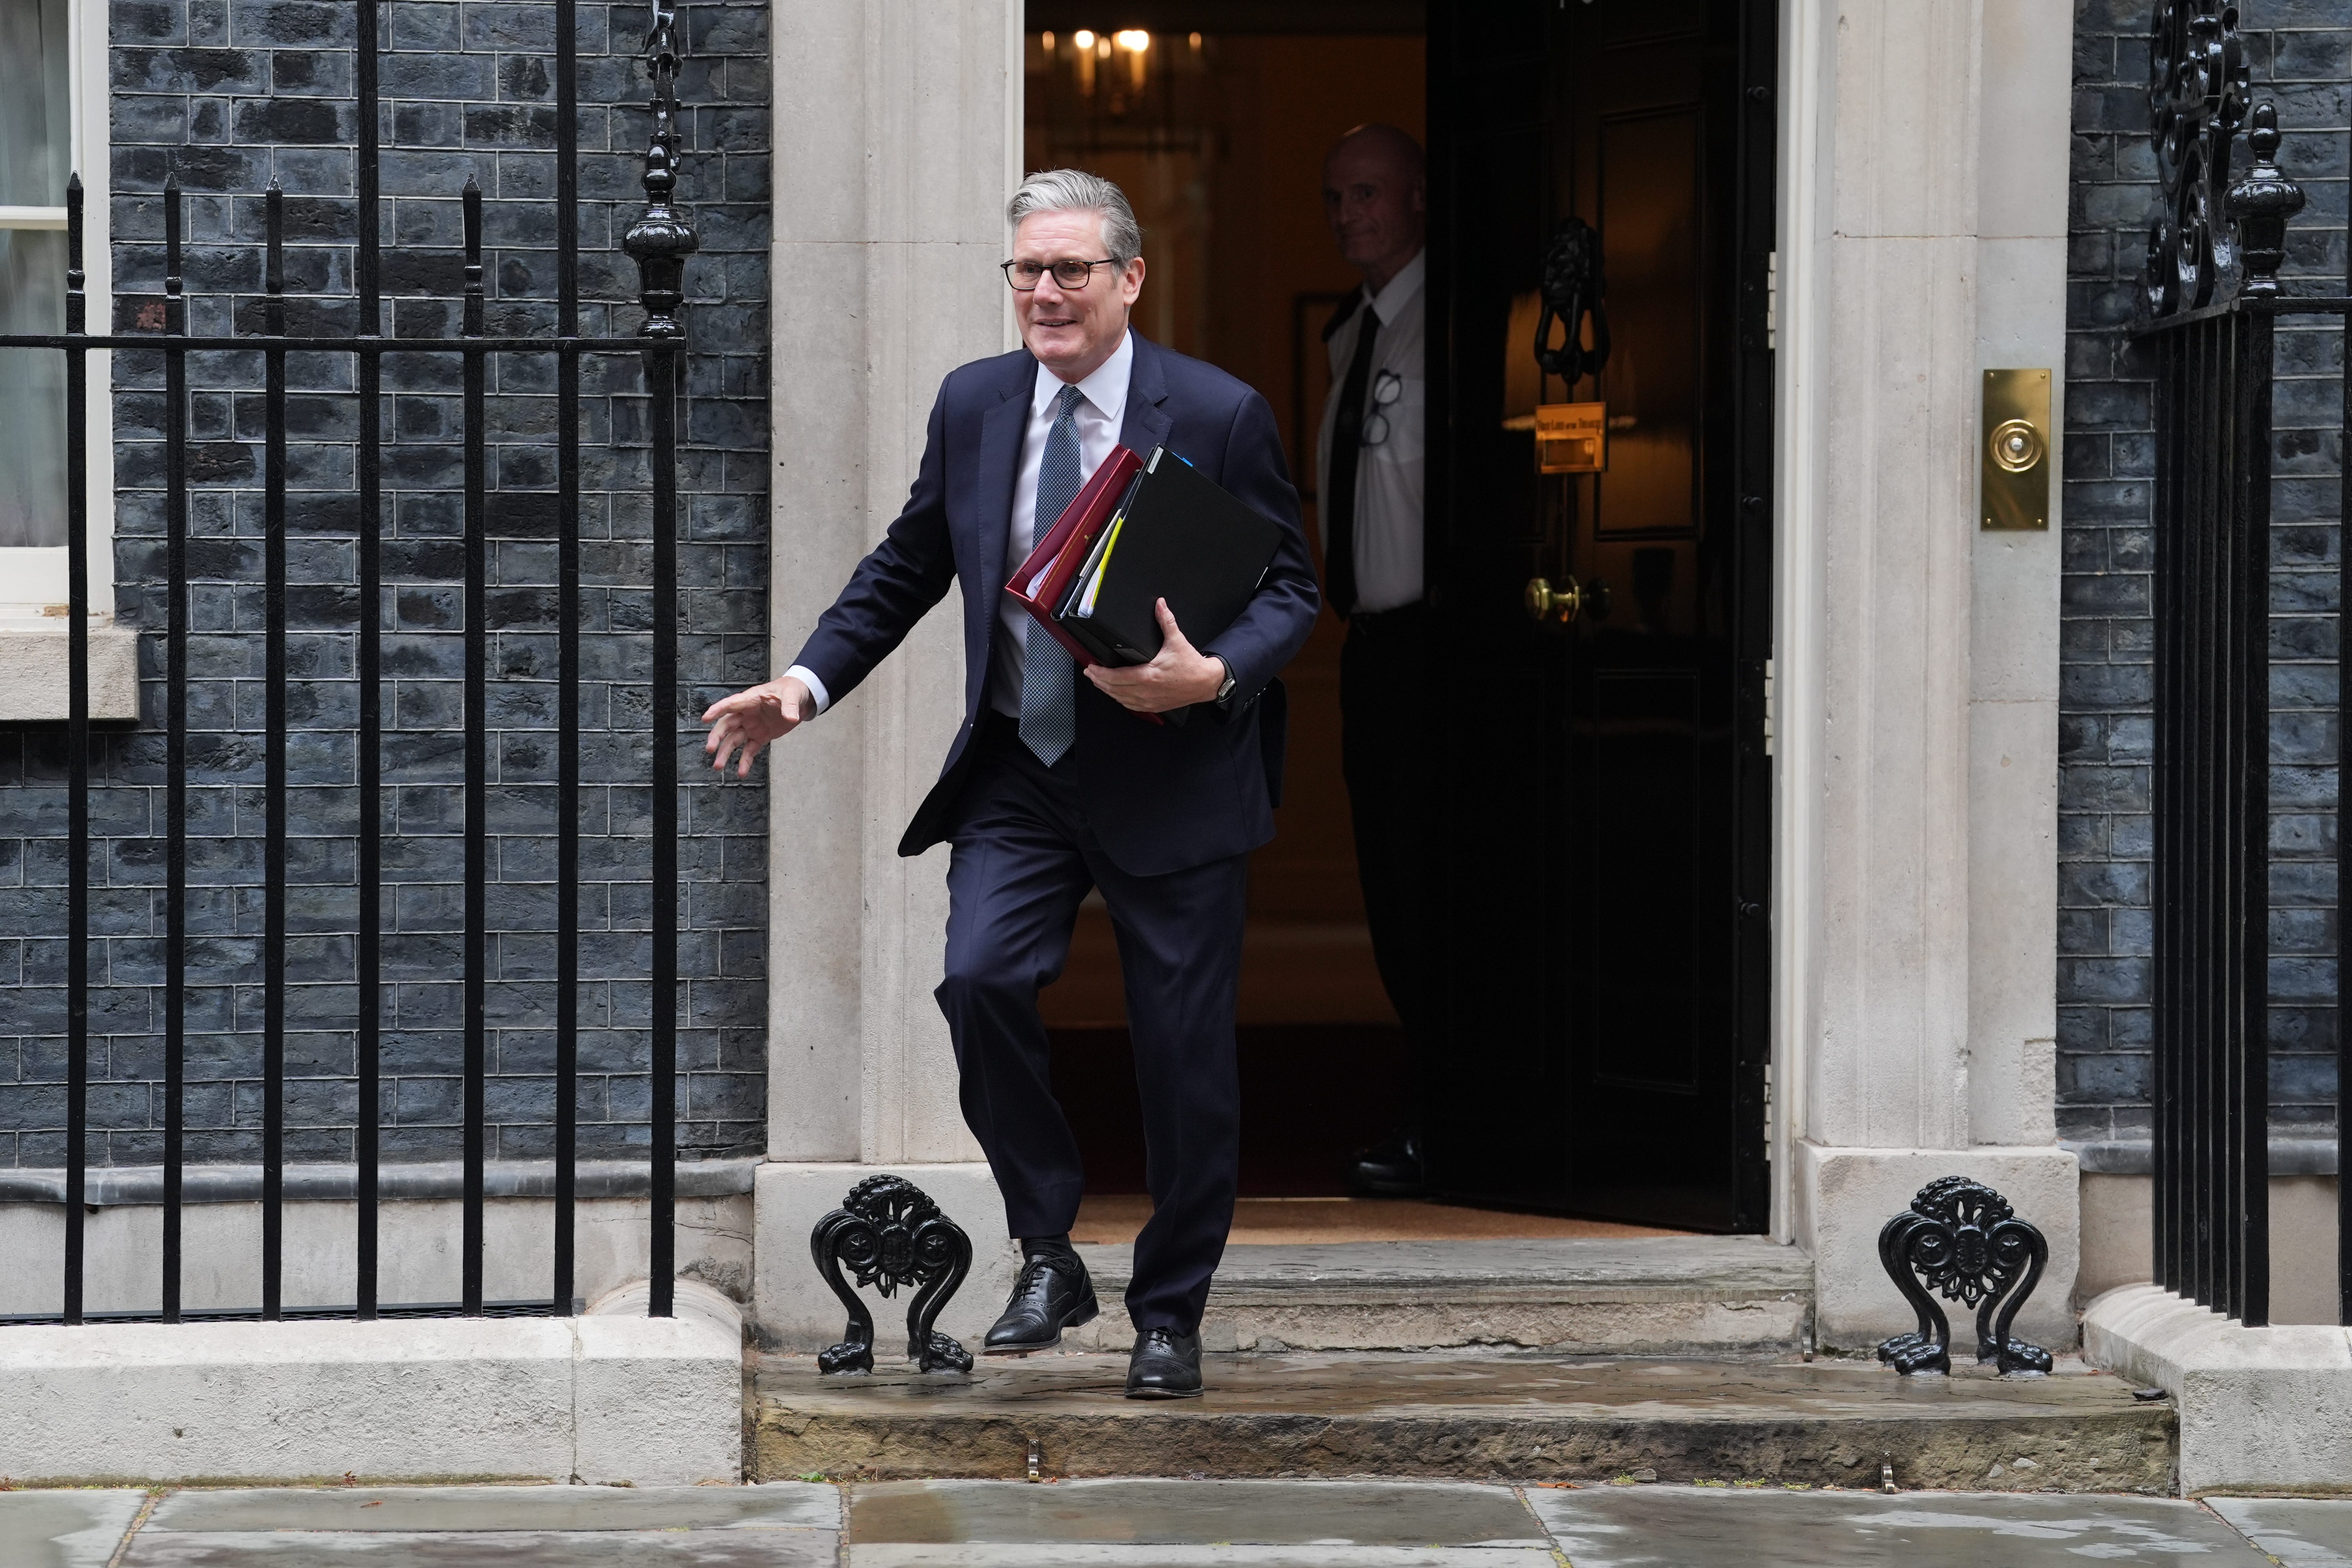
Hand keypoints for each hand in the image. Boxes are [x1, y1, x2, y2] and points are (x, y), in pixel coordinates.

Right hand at [701, 675, 815, 776]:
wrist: (800, 699)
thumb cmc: (791, 691)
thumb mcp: (792, 694)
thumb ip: (790, 706)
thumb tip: (791, 718)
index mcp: (751, 699)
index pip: (731, 704)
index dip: (717, 710)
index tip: (705, 719)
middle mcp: (747, 714)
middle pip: (727, 725)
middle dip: (717, 737)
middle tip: (710, 749)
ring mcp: (752, 726)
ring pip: (734, 740)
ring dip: (725, 753)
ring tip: (718, 767)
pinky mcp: (760, 737)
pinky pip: (749, 750)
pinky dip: (745, 761)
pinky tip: (741, 772)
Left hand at [1083, 599, 1227, 713]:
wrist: (1206, 683)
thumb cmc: (1191, 666)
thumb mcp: (1177, 641)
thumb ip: (1166, 621)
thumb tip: (1160, 604)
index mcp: (1148, 676)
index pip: (1116, 677)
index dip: (1100, 673)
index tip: (1090, 667)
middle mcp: (1146, 691)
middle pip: (1114, 690)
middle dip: (1099, 681)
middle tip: (1089, 673)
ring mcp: (1149, 701)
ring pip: (1121, 699)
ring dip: (1107, 691)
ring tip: (1098, 682)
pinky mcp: (1154, 706)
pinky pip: (1131, 706)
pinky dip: (1120, 700)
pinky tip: (1115, 695)